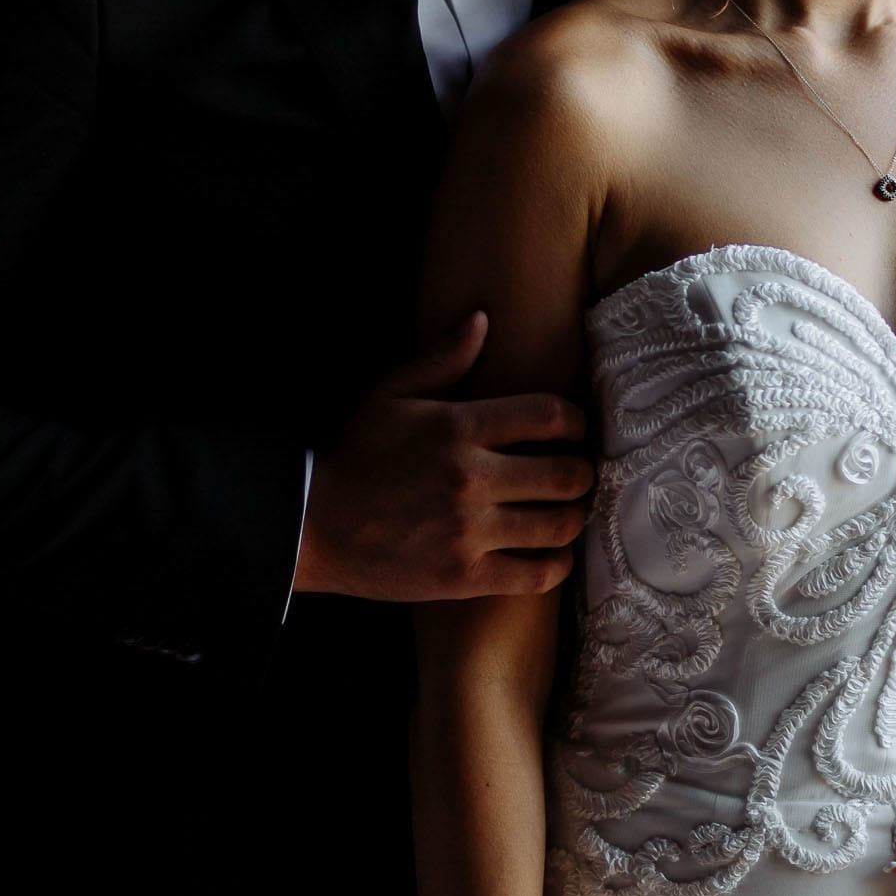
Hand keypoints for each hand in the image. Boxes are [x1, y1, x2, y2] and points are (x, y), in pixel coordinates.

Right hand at [294, 311, 594, 600]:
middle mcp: (472, 478)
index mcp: (460, 427)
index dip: (576, 422)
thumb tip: (483, 320)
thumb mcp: (391, 395)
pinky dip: (555, 566)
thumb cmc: (354, 456)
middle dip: (583, 474)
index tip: (574, 430)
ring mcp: (470, 530)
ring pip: (559, 527)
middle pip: (567, 475)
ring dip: (573, 518)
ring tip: (566, 513)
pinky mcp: (464, 575)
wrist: (311, 524)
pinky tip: (552, 555)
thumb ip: (442, 358)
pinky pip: (536, 574)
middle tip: (577, 476)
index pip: (550, 416)